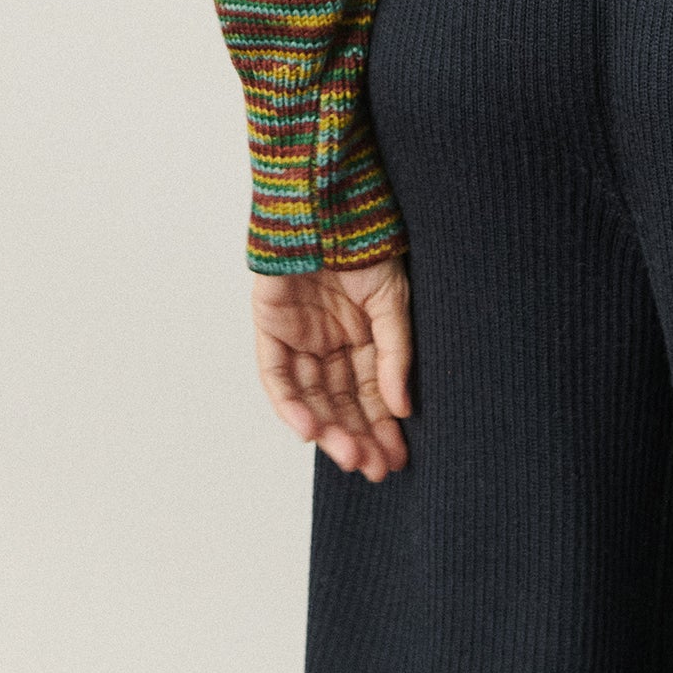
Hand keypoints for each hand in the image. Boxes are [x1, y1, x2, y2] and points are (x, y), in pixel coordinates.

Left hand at [250, 256, 413, 481]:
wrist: (327, 205)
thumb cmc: (364, 245)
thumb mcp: (393, 302)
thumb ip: (395, 354)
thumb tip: (402, 408)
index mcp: (362, 336)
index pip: (371, 393)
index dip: (382, 427)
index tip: (395, 458)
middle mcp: (330, 343)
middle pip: (341, 402)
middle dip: (357, 437)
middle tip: (373, 468)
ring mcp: (299, 338)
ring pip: (311, 398)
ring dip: (329, 430)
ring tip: (348, 456)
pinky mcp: (270, 330)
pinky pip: (277, 378)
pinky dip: (291, 406)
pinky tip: (310, 431)